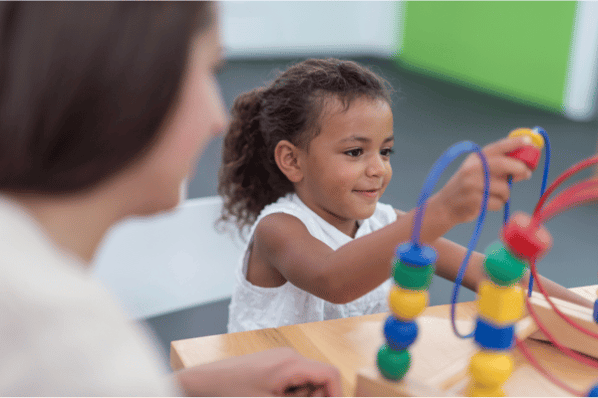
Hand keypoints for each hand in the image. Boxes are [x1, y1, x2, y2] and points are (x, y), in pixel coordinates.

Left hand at [175, 347, 341, 396]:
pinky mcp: (274, 363)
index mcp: (292, 363)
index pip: (331, 374)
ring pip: (307, 381)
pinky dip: (290, 392)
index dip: (336, 395)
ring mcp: (282, 357)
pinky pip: (294, 379)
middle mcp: (290, 356)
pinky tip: (273, 396)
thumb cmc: (233, 392)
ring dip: (300, 397)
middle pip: (320, 379)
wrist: (206, 382)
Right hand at [432, 136, 532, 224]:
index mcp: (475, 159)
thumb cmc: (467, 187)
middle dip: (519, 168)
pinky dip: (498, 204)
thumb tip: (526, 168)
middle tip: (527, 174)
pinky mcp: (475, 200)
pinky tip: (487, 203)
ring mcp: (472, 184)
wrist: (446, 205)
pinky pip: (498, 202)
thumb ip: (499, 168)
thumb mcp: (479, 172)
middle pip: (503, 164)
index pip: (497, 147)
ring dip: (505, 194)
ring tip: (495, 195)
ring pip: (504, 187)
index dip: (514, 143)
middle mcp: (472, 168)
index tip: (528, 140)